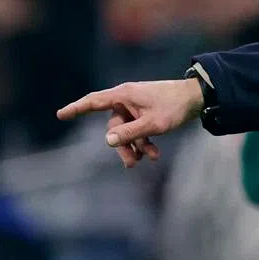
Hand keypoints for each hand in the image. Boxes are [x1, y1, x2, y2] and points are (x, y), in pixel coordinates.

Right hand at [57, 79, 204, 167]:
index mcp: (124, 95)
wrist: (198, 98)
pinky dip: (144, 141)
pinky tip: (154, 155)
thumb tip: (107, 140)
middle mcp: (127, 99)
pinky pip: (138, 130)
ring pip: (127, 131)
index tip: (60, 115)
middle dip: (123, 146)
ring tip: (149, 158)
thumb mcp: (153, 123)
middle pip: (114, 126)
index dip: (77, 109)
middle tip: (131, 164)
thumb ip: (130, 133)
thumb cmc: (175, 106)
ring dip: (136, 146)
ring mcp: (136, 107)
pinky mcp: (146, 113)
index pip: (94, 102)